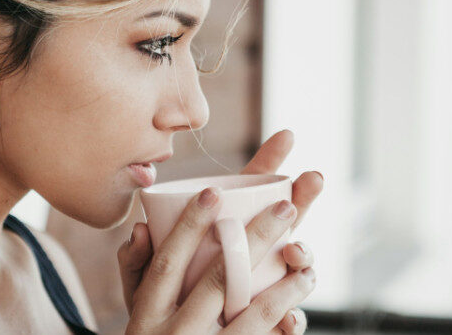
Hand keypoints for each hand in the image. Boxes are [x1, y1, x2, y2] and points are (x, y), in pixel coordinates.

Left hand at [117, 129, 323, 332]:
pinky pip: (287, 318)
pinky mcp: (267, 323)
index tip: (287, 135)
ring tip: (295, 251)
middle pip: (282, 219)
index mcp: (221, 234)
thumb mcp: (140, 285)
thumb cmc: (156, 310)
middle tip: (314, 177)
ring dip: (302, 252)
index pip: (248, 190)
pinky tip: (292, 318)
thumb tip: (138, 232)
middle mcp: (249, 254)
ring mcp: (264, 285)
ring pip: (294, 262)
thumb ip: (136, 261)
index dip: (269, 161)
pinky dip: (293, 318)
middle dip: (301, 197)